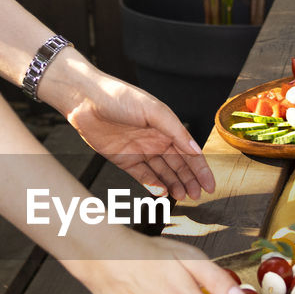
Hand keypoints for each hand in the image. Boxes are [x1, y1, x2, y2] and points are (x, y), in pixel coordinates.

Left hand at [62, 73, 215, 201]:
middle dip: (190, 180)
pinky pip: (142, 176)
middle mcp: (155, 139)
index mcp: (166, 126)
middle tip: (197, 196)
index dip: (201, 169)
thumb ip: (175, 131)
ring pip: (163, 172)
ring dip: (174, 184)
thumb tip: (195, 149)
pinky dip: (153, 185)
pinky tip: (162, 192)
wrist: (84, 100)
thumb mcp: (153, 110)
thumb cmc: (118, 96)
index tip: (209, 185)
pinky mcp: (124, 160)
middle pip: (179, 165)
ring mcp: (140, 151)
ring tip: (182, 196)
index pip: (190, 152)